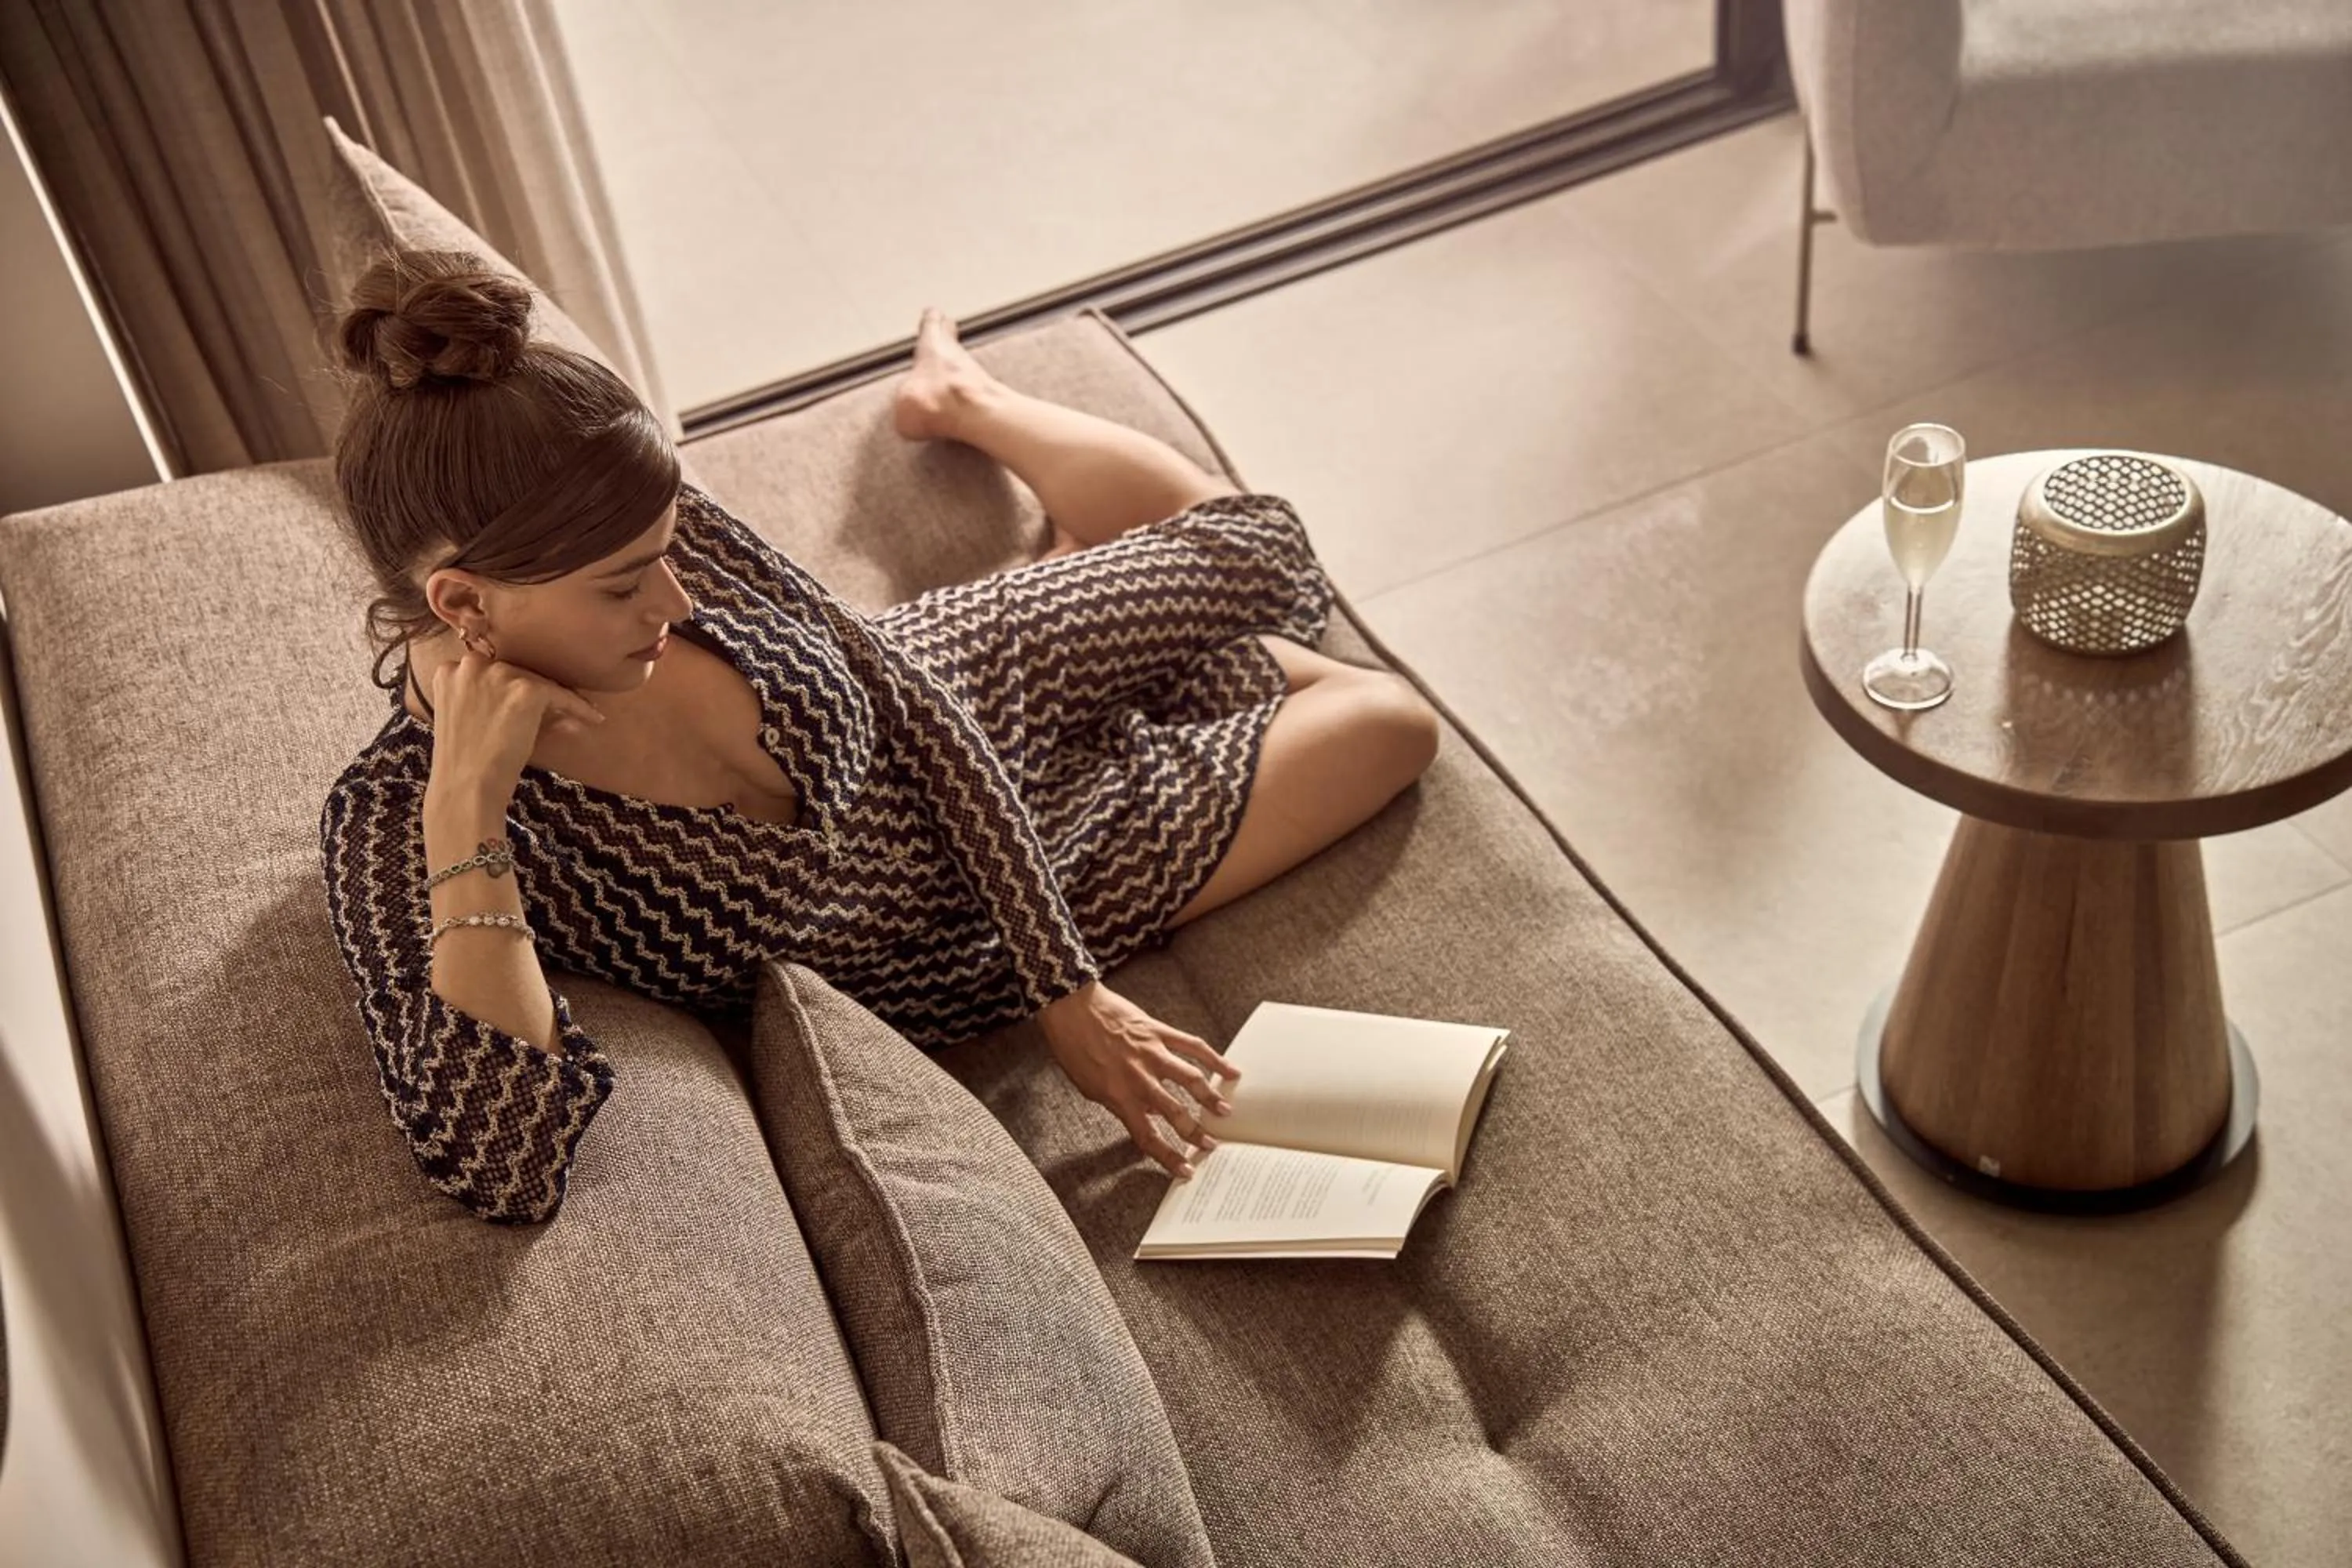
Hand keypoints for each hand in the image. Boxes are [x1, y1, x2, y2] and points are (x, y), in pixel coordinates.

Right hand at [423, 646, 606, 805]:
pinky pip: (561, 695)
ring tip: (579, 714)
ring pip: (538, 681)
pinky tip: (594, 718)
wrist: (466, 787)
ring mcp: (498, 675)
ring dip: (558, 699)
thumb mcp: (472, 722)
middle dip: (533, 692)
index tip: (525, 701)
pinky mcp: (525, 690)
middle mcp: (471, 665)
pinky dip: (579, 708)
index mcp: (448, 671)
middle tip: (557, 708)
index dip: (510, 689)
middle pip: (515, 673)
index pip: (490, 672)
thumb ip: (496, 703)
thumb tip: (553, 707)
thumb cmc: (466, 764)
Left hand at [1037, 981, 1238, 1178]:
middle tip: (1211, 1145)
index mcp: (1119, 1097)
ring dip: (1210, 1098)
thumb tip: (1149, 1114)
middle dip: (1196, 1133)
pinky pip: (1192, 1046)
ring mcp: (1152, 1054)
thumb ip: (1121, 1103)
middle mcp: (1139, 1078)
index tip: (1186, 1170)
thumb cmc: (1075, 1049)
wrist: (1071, 1010)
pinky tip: (1230, 1070)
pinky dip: (1214, 1059)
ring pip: (1190, 1079)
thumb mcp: (1091, 1088)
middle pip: (1175, 1112)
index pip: (1149, 1136)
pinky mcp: (1159, 1032)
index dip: (1169, 1158)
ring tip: (1225, 1111)